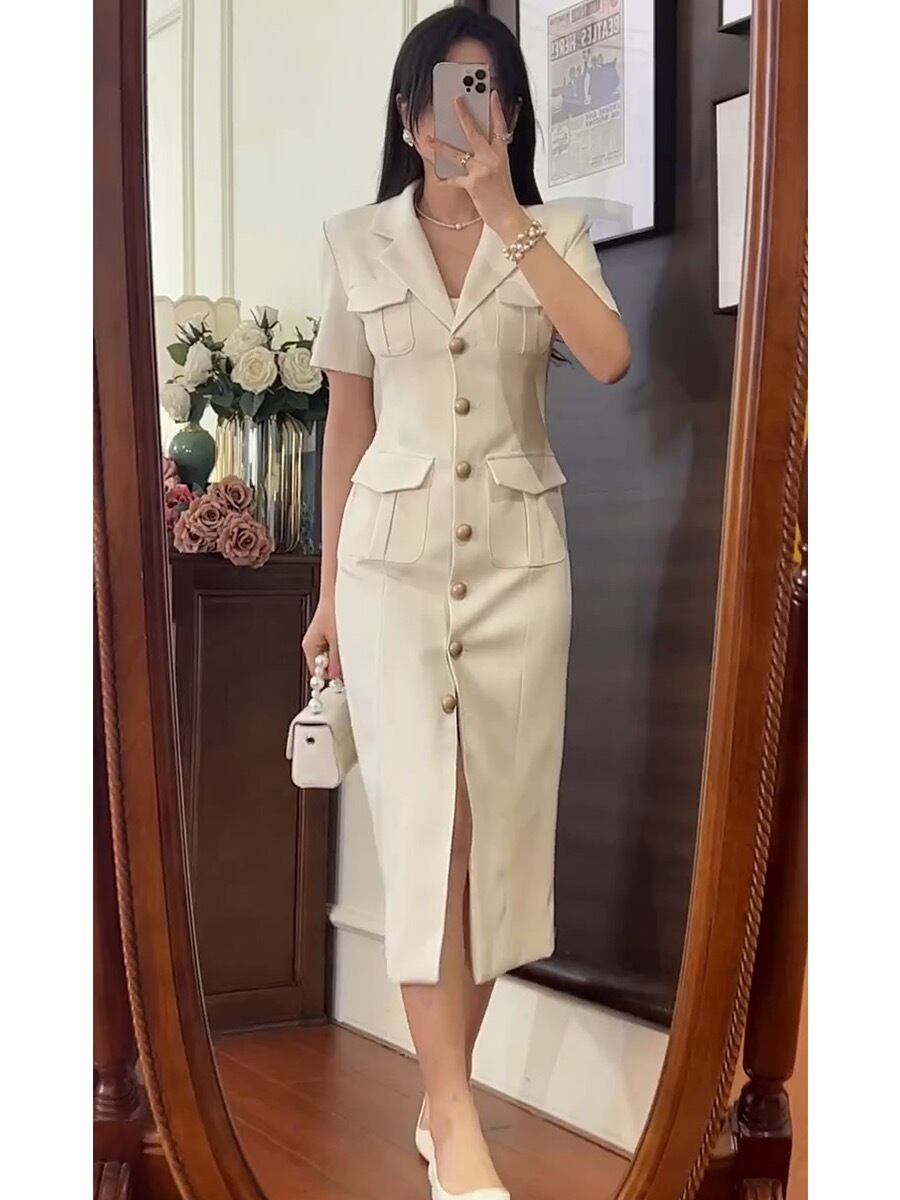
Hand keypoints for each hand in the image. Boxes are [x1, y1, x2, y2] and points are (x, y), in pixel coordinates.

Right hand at [302, 600, 342, 680]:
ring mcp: (320, 637)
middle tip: (348, 661)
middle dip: (337, 666)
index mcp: (309, 647)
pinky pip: (335, 646)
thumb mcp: (337, 640)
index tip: (342, 680)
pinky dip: (342, 646)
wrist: (337, 592)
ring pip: (331, 655)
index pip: (317, 673)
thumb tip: (337, 676)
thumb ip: (336, 660)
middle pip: (324, 665)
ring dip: (341, 654)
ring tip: (349, 645)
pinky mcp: (329, 631)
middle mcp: (312, 643)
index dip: (331, 678)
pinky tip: (349, 638)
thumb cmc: (334, 610)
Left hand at [426, 90, 528, 238]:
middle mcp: (492, 159)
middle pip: (475, 133)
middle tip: (456, 100)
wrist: (508, 217)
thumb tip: (477, 147)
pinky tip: (436, 175)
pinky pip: (453, 178)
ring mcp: (482, 171)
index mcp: (501, 155)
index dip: (497, 110)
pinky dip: (444, 178)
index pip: (501, 127)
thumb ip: (492, 157)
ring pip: (458, 154)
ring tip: (428, 138)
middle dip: (464, 115)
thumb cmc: (504, 196)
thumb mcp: (502, 172)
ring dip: (441, 146)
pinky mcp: (473, 185)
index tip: (493, 94)